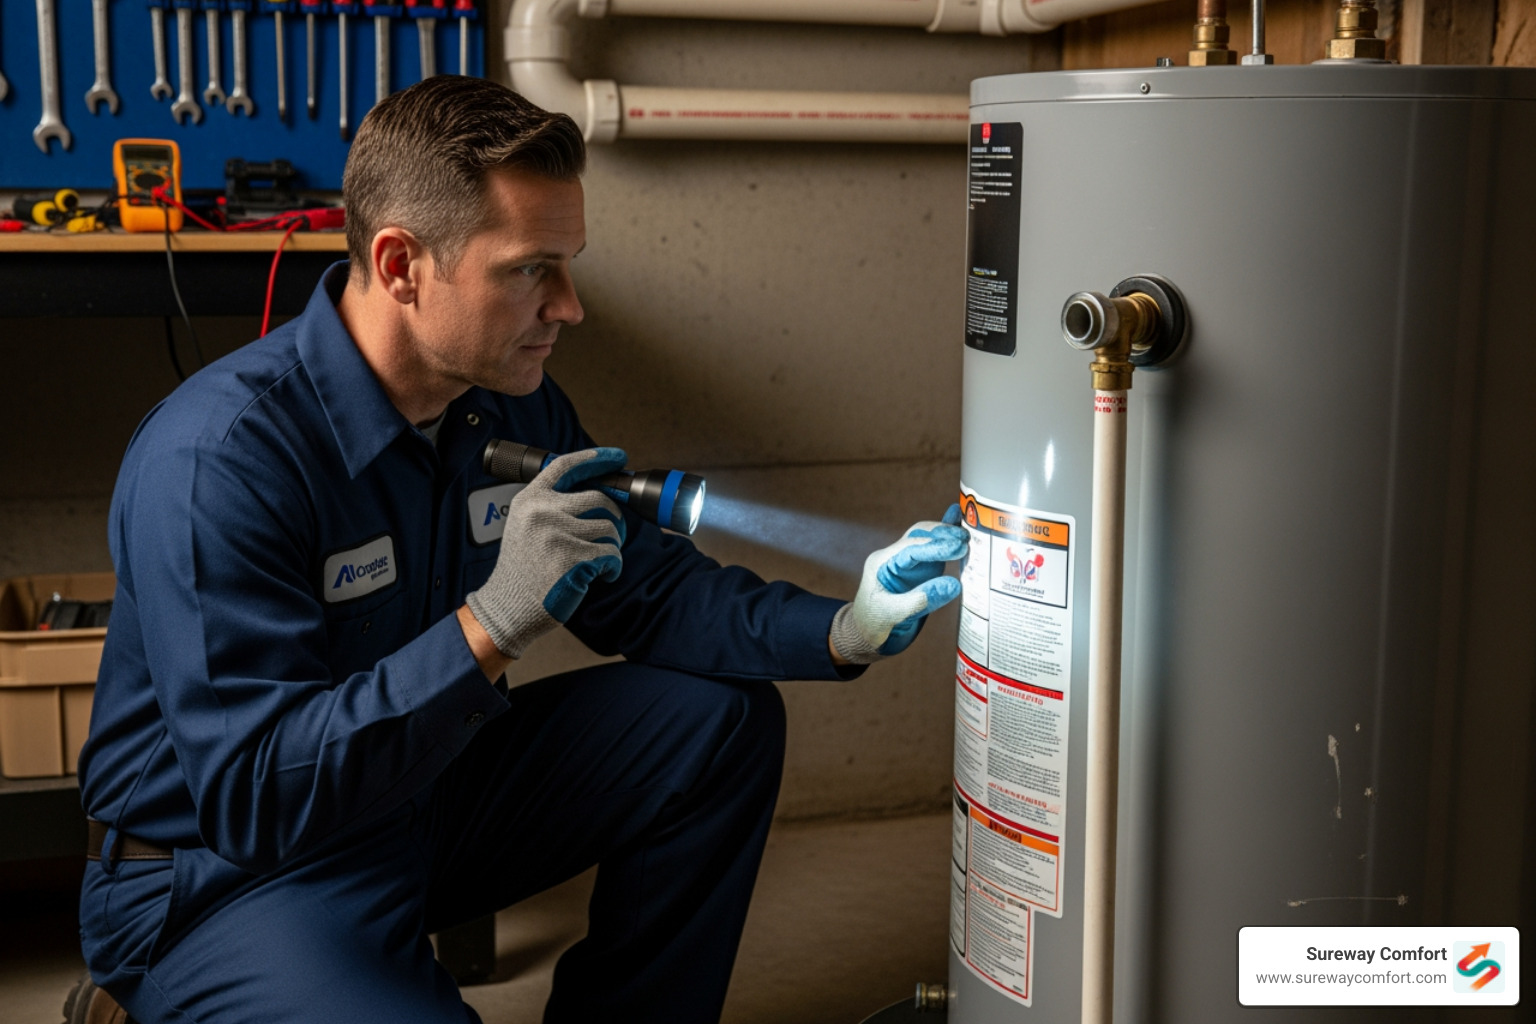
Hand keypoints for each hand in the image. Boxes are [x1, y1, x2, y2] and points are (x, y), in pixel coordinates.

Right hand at [465, 448, 627, 657]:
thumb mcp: (525, 526)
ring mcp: (557, 535)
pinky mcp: (572, 560)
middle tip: (616, 534)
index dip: (595, 458)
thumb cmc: (523, 569)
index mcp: (530, 500)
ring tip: (600, 560)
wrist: (508, 606)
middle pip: (599, 498)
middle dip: (615, 517)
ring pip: (610, 528)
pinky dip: (614, 567)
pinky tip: (602, 575)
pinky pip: (612, 554)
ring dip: (614, 546)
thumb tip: (598, 495)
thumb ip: (552, 506)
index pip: (565, 466)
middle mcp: (542, 512)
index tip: (617, 457)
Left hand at [829, 504, 967, 663]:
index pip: (911, 548)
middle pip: (920, 536)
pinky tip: (957, 518)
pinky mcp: (919, 571)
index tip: (958, 547)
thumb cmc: (872, 627)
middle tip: (966, 540)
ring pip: (929, 539)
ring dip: (948, 535)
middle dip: (943, 535)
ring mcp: (908, 563)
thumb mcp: (892, 615)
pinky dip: (945, 536)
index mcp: (881, 563)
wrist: (866, 638)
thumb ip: (921, 600)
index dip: (936, 546)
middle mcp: (895, 558)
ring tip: (970, 534)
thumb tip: (954, 585)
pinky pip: (933, 549)